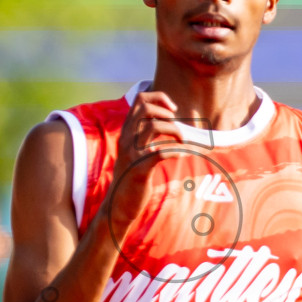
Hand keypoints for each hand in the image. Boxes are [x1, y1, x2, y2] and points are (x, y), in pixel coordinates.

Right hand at [104, 90, 180, 230]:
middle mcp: (126, 138)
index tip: (172, 109)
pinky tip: (182, 155)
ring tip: (182, 141)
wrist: (119, 204)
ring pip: (154, 127)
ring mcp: (132, 153)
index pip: (140, 99)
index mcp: (126, 130)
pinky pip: (160, 153)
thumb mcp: (135, 150)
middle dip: (166, 112)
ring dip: (174, 130)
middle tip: (176, 126)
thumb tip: (168, 119)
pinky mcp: (139, 169)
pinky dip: (175, 152)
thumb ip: (145, 133)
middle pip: (145, 108)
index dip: (159, 97)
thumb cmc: (132, 176)